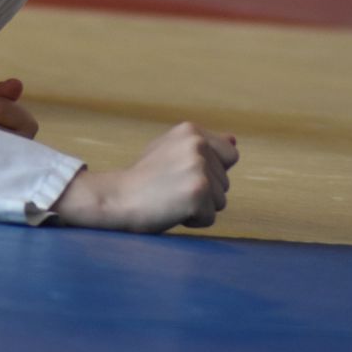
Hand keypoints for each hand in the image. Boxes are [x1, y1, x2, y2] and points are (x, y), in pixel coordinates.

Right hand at [54, 122, 238, 232]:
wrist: (116, 197)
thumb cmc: (144, 178)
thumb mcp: (170, 150)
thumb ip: (203, 146)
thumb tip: (234, 141)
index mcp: (191, 130)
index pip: (230, 155)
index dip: (211, 171)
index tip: (181, 173)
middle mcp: (197, 145)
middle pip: (226, 181)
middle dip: (204, 191)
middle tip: (171, 188)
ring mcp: (198, 168)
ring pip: (221, 201)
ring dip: (199, 206)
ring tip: (170, 198)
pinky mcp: (198, 193)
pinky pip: (211, 217)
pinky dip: (193, 221)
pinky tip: (171, 209)